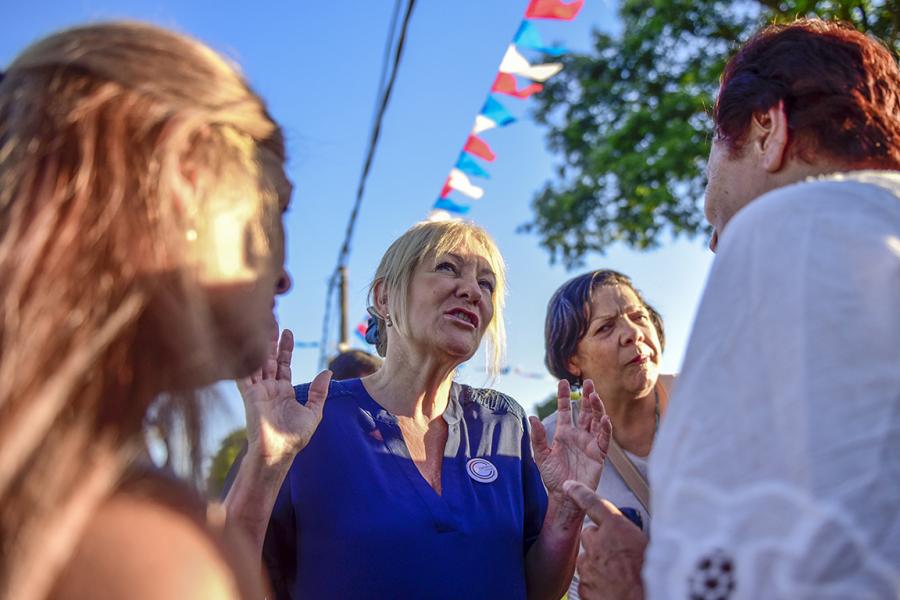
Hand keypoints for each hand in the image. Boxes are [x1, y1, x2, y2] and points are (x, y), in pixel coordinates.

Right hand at [236, 326, 331, 465]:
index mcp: (283, 391)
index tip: (288, 331)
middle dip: (270, 339)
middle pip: (269, 357)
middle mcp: (269, 388)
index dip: (285, 347)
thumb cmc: (294, 438)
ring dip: (259, 343)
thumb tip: (328, 371)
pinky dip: (246, 360)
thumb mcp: (313, 413)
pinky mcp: (249, 396)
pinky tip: (246, 344)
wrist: (277, 453)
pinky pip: (245, 374)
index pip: (283, 363)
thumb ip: (319, 392)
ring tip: (262, 324)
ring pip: (258, 361)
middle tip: (272, 318)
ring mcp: (258, 391)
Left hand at [529, 379, 611, 499]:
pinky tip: (604, 419)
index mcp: (564, 433)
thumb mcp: (541, 456)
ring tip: (594, 395)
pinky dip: (605, 429)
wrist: (564, 495)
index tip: (563, 382)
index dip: (564, 396)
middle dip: (587, 396)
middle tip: (588, 381)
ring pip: (596, 421)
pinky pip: (604, 439)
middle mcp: (578, 435)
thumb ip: (537, 437)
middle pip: (585, 411)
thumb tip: (532, 418)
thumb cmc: (552, 477)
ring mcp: (590, 443)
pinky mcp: (599, 454)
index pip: (566, 410)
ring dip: (597, 408)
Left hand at [563, 480, 647, 599]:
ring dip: (598, 563)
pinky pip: (587, 579)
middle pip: (590, 534)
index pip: (592, 502)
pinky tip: (612, 587)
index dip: (579, 492)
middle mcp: (598, 544)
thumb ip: (631, 535)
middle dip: (599, 540)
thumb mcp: (650, 546)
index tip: (570, 487)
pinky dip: (596, 582)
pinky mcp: (583, 586)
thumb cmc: (651, 578)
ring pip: (587, 558)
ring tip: (619, 574)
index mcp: (617, 529)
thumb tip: (629, 535)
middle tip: (617, 552)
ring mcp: (588, 566)